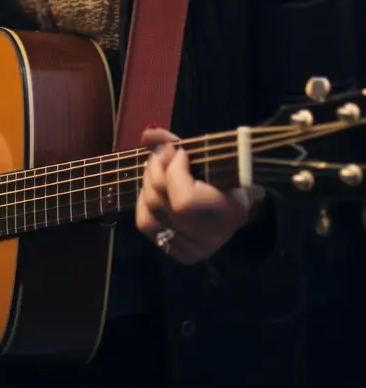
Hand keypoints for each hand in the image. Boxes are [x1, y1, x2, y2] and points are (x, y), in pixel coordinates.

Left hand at [135, 126, 264, 263]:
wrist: (243, 208)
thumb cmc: (231, 176)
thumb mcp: (216, 155)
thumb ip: (180, 143)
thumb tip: (149, 134)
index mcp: (230, 210)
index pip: (184, 200)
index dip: (173, 171)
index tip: (180, 152)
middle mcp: (212, 235)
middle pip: (161, 203)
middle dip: (154, 170)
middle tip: (161, 154)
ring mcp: (196, 248)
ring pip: (149, 216)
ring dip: (147, 186)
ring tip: (157, 170)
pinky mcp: (183, 253)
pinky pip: (148, 227)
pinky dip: (145, 204)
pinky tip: (157, 192)